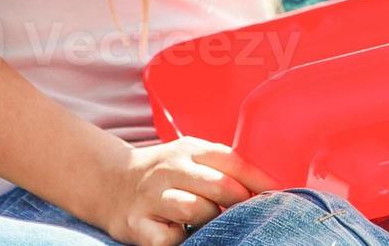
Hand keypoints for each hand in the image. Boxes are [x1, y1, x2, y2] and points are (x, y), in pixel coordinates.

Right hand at [76, 138, 277, 245]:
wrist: (108, 182)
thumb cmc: (165, 174)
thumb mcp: (191, 159)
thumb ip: (224, 170)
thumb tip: (270, 191)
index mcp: (189, 150)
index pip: (232, 162)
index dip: (260, 181)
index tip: (280, 197)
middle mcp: (170, 169)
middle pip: (219, 186)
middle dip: (240, 204)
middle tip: (249, 216)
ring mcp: (151, 196)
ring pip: (195, 209)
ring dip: (211, 220)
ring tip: (211, 223)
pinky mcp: (136, 224)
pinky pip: (169, 238)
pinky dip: (180, 239)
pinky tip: (181, 234)